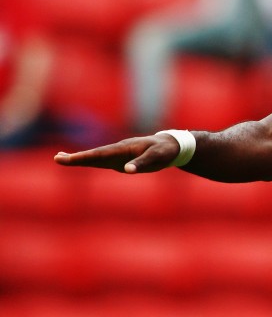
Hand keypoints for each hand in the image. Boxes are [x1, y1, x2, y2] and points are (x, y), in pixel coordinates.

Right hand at [53, 133, 182, 173]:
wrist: (170, 146)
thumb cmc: (164, 151)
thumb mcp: (157, 157)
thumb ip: (142, 163)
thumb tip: (126, 170)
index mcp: (125, 148)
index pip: (101, 154)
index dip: (84, 157)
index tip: (69, 158)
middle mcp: (118, 150)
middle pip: (94, 154)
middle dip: (76, 158)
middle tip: (57, 158)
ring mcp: (118, 155)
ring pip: (96, 158)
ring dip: (79, 159)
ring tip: (60, 158)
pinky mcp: (120, 160)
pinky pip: (102, 161)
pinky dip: (89, 161)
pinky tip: (79, 161)